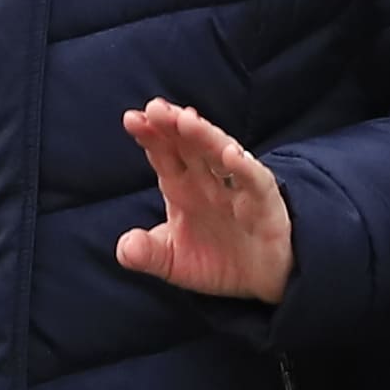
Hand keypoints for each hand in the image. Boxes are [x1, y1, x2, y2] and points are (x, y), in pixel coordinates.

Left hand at [113, 98, 294, 305]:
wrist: (260, 281)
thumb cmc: (216, 260)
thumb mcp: (173, 262)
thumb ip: (147, 254)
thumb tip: (125, 248)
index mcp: (182, 188)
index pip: (164, 154)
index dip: (150, 136)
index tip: (131, 119)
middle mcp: (208, 181)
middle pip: (189, 145)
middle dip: (172, 125)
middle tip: (155, 108)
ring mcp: (237, 188)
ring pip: (220, 153)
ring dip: (204, 136)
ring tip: (186, 119)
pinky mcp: (264, 203)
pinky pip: (254, 180)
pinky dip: (244, 167)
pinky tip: (230, 154)